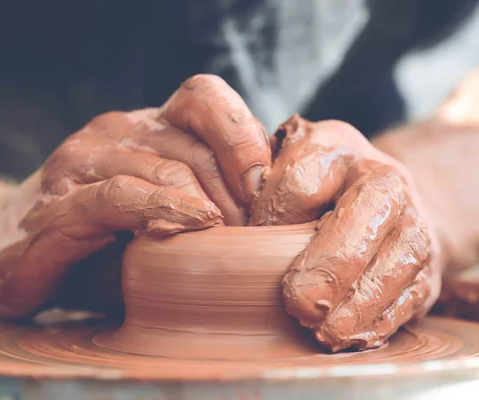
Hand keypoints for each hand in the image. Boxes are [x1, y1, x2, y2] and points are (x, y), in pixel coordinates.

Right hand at [0, 75, 270, 317]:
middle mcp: (112, 133)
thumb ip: (202, 197)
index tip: (268, 191)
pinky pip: (122, 197)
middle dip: (241, 194)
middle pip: (198, 144)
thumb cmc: (94, 241)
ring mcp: (81, 161)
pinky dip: (164, 211)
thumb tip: (269, 210)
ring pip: (168, 169)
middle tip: (258, 234)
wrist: (1, 250)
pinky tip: (192, 227)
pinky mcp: (58, 202)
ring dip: (212, 209)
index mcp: (142, 128)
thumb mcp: (155, 209)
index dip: (244, 137)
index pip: (203, 99)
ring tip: (231, 243)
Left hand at [250, 115, 441, 350]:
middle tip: (300, 304)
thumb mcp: (276, 179)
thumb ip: (260, 203)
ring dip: (359, 303)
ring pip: (399, 258)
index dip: (275, 217)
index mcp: (331, 148)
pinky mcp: (428, 262)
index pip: (300, 180)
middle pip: (365, 215)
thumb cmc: (310, 192)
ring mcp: (414, 218)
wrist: (377, 199)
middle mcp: (381, 176)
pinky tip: (352, 335)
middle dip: (331, 265)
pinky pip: (413, 292)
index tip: (255, 246)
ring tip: (325, 331)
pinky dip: (382, 319)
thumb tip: (243, 248)